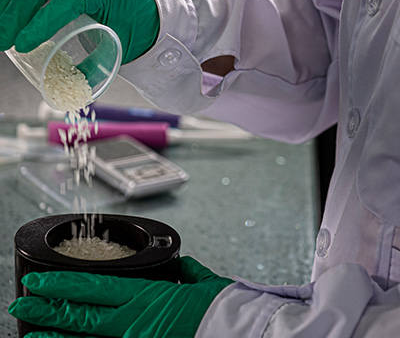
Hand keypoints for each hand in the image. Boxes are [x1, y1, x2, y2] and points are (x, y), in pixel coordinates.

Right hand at [0, 0, 158, 62]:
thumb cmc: (135, 28)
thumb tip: (72, 90)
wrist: (147, 7)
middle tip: (3, 38)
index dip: (43, 21)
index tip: (22, 45)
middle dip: (17, 9)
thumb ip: (98, 66)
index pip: (69, 0)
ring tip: (1, 23)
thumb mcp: (122, 47)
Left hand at [9, 256, 232, 336]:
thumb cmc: (221, 307)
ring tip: (30, 330)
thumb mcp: (201, 282)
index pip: (94, 286)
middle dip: (48, 307)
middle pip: (81, 313)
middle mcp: (133, 321)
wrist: (240, 333)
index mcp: (146, 296)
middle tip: (21, 301)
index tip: (41, 280)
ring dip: (56, 334)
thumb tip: (181, 267)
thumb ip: (186, 273)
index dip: (63, 283)